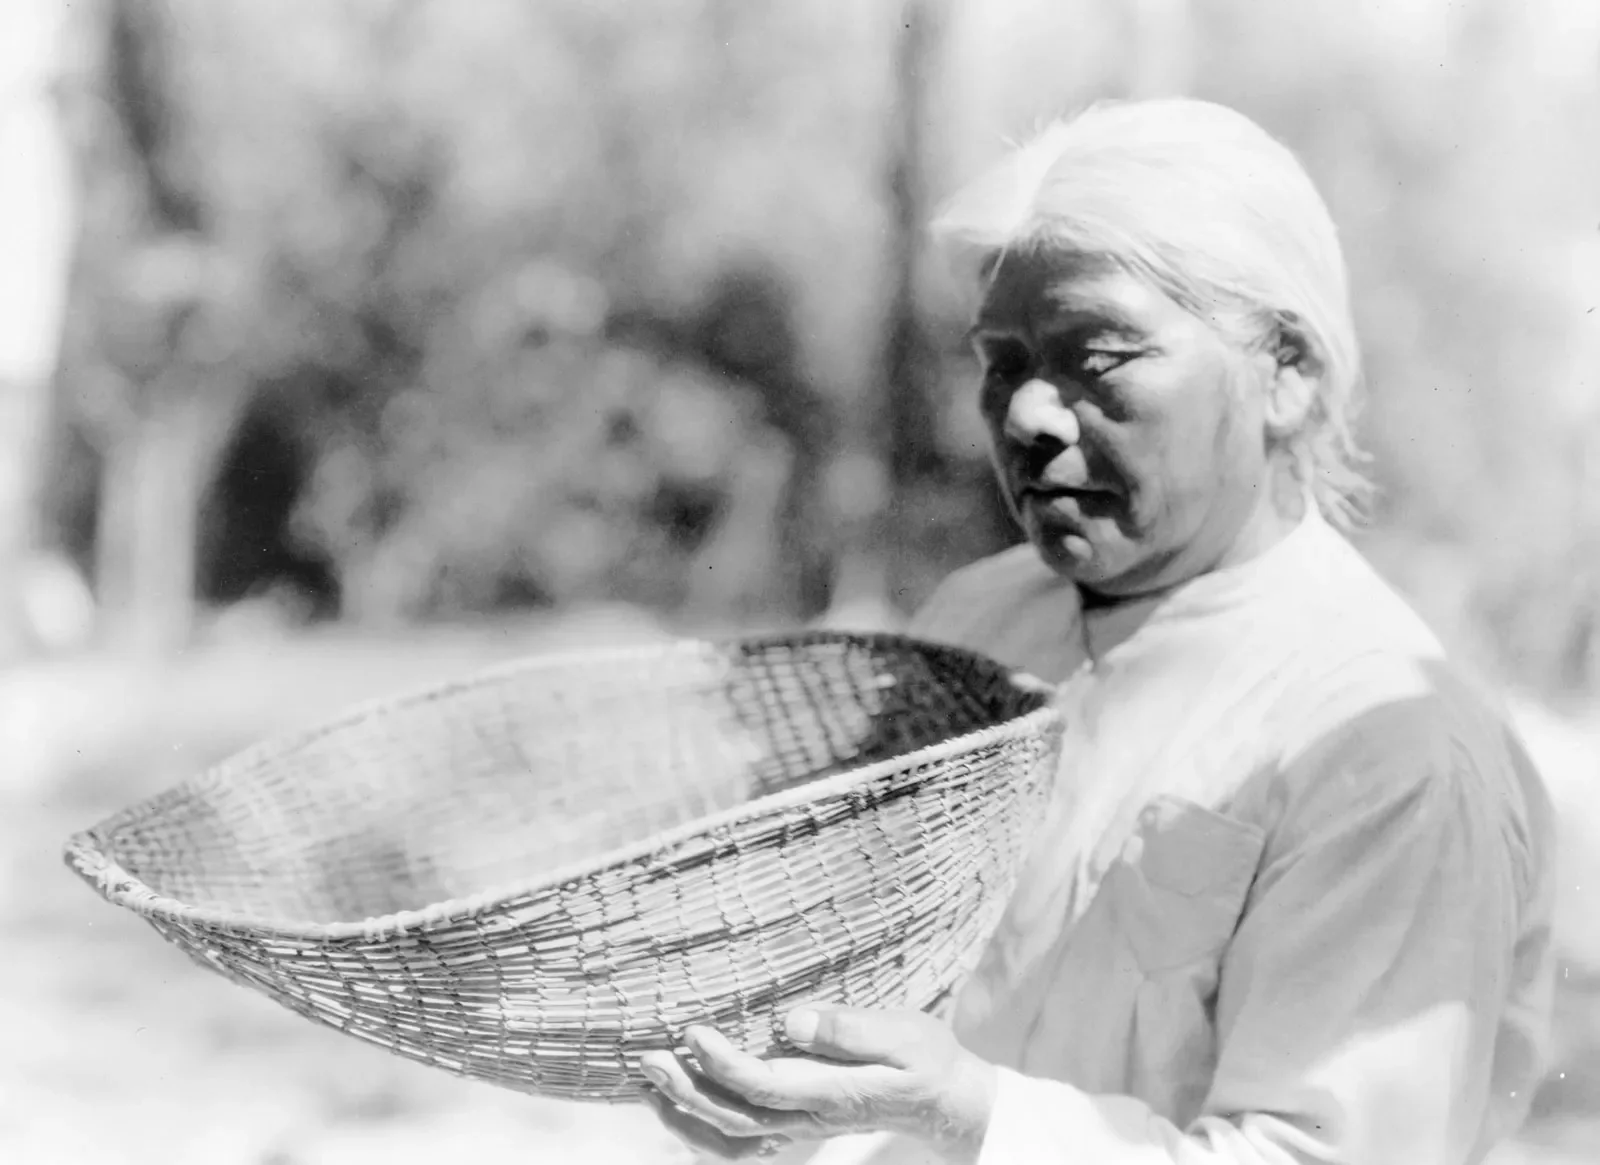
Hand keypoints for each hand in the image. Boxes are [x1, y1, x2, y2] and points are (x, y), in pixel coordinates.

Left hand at [638, 1006, 996, 1161]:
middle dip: (686, 1090)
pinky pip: (740, 1141)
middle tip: (648, 1057)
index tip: (692, 1031)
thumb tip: (792, 1020)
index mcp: (832, 1093)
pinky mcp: (796, 1126)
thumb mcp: (905, 1033)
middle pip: (734, 1119)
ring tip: (650, 1082)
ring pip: (730, 1139)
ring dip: (685, 1114)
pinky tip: (679, 1104)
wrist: (944, 1100)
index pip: (764, 1085)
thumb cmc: (926, 1058)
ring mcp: (800, 1129)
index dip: (722, 1063)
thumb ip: (850, 1028)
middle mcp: (808, 1119)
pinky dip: (702, 1129)